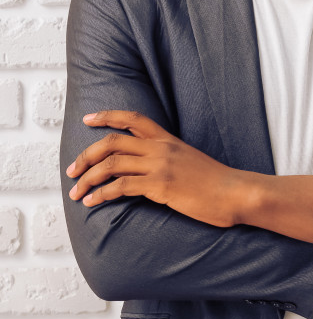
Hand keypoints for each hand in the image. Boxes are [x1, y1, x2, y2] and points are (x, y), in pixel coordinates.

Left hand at [66, 111, 246, 226]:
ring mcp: (160, 166)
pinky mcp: (160, 186)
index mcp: (168, 139)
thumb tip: (150, 166)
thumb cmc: (215, 181)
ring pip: (112, 163)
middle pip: (113, 142)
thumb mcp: (190, 159)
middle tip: (72, 169)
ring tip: (76, 191)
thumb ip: (169, 157)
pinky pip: (121, 186)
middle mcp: (161, 148)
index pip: (133, 119)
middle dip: (87, 154)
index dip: (107, 116)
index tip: (88, 118)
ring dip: (88, 177)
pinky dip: (101, 194)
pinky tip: (92, 202)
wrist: (234, 192)